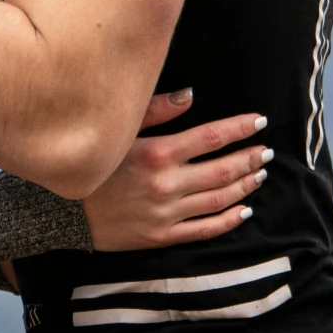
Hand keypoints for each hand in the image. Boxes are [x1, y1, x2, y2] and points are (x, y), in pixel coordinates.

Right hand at [80, 90, 270, 252]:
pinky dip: (229, 220)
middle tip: (267, 152)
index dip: (241, 128)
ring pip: (219, 199)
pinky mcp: (163, 236)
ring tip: (260, 175)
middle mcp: (167, 183)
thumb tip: (190, 95)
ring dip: (245, 186)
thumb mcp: (119, 129)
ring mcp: (167, 213)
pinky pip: (205, 229)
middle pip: (223, 169)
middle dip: (250, 158)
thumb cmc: (93, 163)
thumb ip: (155, 110)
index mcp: (157, 152)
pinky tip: (244, 209)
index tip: (259, 122)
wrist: (65, 212)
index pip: (212, 137)